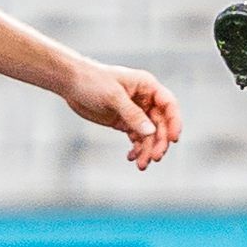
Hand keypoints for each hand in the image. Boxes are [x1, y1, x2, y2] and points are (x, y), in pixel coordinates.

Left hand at [59, 62, 182, 169]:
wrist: (72, 83)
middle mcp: (146, 100)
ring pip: (148, 134)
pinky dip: (136, 148)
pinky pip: (136, 137)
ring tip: (141, 165)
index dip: (175, 122)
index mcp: (148, 87)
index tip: (174, 139)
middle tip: (155, 158)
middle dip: (159, 141)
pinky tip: (131, 157)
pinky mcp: (124, 121)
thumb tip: (151, 132)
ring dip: (147, 149)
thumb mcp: (114, 97)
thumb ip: (133, 114)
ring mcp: (135, 112)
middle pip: (160, 123)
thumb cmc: (94, 81)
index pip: (169, 105)